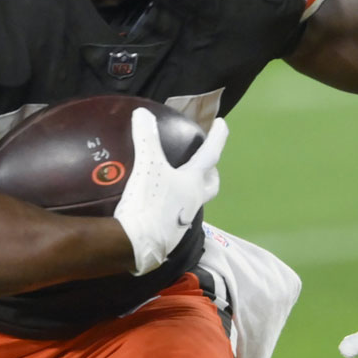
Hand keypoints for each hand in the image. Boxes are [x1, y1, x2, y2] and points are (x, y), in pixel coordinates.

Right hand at [113, 109, 225, 275]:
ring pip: (196, 202)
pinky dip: (174, 205)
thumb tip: (142, 113)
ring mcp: (183, 220)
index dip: (217, 137)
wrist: (135, 244)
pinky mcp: (169, 234)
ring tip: (181, 182)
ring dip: (194, 190)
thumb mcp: (146, 166)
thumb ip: (146, 139)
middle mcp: (193, 202)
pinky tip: (160, 204)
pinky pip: (177, 215)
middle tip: (209, 163)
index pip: (210, 155)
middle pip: (211, 185)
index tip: (222, 123)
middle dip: (212, 172)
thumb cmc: (148, 203)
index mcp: (193, 183)